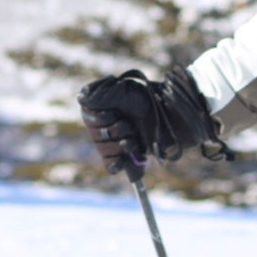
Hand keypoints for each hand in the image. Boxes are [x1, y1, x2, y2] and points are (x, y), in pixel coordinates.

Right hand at [77, 67, 225, 175]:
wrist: (175, 111)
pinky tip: (120, 164)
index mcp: (104, 106)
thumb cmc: (151, 97)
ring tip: (134, 138)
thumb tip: (81, 98)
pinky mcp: (132, 152)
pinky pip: (113, 165)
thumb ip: (99, 94)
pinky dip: (115, 165)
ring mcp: (120, 138)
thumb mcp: (123, 91)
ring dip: (120, 145)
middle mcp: (110, 122)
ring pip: (106, 151)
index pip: (89, 118)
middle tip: (128, 125)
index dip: (100, 120)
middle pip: (97, 138)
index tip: (112, 114)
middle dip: (112, 133)